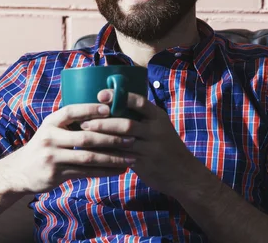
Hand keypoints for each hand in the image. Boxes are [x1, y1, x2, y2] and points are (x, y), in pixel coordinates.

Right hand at [0, 104, 135, 193]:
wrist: (19, 172)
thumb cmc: (45, 145)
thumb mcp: (52, 129)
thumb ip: (72, 122)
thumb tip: (106, 110)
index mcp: (50, 122)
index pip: (71, 111)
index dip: (90, 109)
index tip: (110, 109)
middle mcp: (49, 138)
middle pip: (85, 137)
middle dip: (111, 138)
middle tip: (131, 138)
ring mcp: (52, 157)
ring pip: (88, 157)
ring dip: (112, 158)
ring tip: (131, 157)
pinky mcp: (56, 174)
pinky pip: (85, 172)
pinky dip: (105, 171)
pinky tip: (119, 170)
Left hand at [79, 90, 210, 196]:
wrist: (183, 174)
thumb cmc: (167, 147)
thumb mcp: (160, 128)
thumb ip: (142, 118)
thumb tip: (114, 105)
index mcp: (159, 117)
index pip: (139, 101)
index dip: (118, 97)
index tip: (100, 94)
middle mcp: (156, 130)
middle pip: (126, 123)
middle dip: (103, 121)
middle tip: (84, 120)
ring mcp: (151, 148)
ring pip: (121, 141)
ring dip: (101, 137)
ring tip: (85, 134)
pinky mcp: (144, 164)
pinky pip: (121, 157)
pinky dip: (106, 153)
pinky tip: (93, 152)